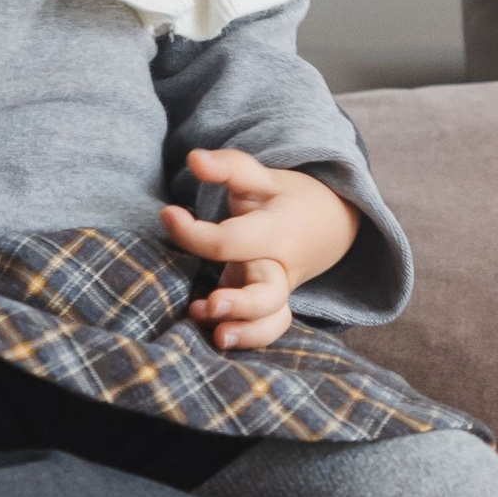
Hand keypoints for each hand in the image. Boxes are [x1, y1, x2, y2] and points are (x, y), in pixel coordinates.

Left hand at [162, 145, 358, 351]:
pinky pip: (267, 329)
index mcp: (275, 232)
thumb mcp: (262, 177)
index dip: (193, 233)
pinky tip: (214, 332)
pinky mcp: (268, 305)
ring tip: (215, 335)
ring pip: (273, 322)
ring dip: (246, 333)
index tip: (167, 214)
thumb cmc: (287, 199)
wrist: (331, 223)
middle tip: (208, 304)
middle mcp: (278, 267)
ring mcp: (276, 290)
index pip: (231, 241)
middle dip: (241, 306)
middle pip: (268, 296)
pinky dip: (247, 338)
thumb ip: (229, 167)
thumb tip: (193, 158)